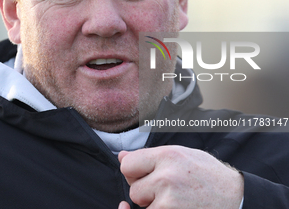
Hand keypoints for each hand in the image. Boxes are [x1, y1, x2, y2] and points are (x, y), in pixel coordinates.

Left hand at [118, 146, 243, 208]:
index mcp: (168, 155)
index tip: (145, 175)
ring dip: (153, 206)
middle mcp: (167, 176)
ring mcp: (170, 201)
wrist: (237, 198)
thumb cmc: (207, 175)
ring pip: (141, 207)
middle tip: (168, 189)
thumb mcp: (181, 155)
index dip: (134, 172)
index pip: (127, 165)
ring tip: (176, 199)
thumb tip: (120, 157)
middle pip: (133, 189)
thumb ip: (149, 156)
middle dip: (145, 192)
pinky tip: (175, 206)